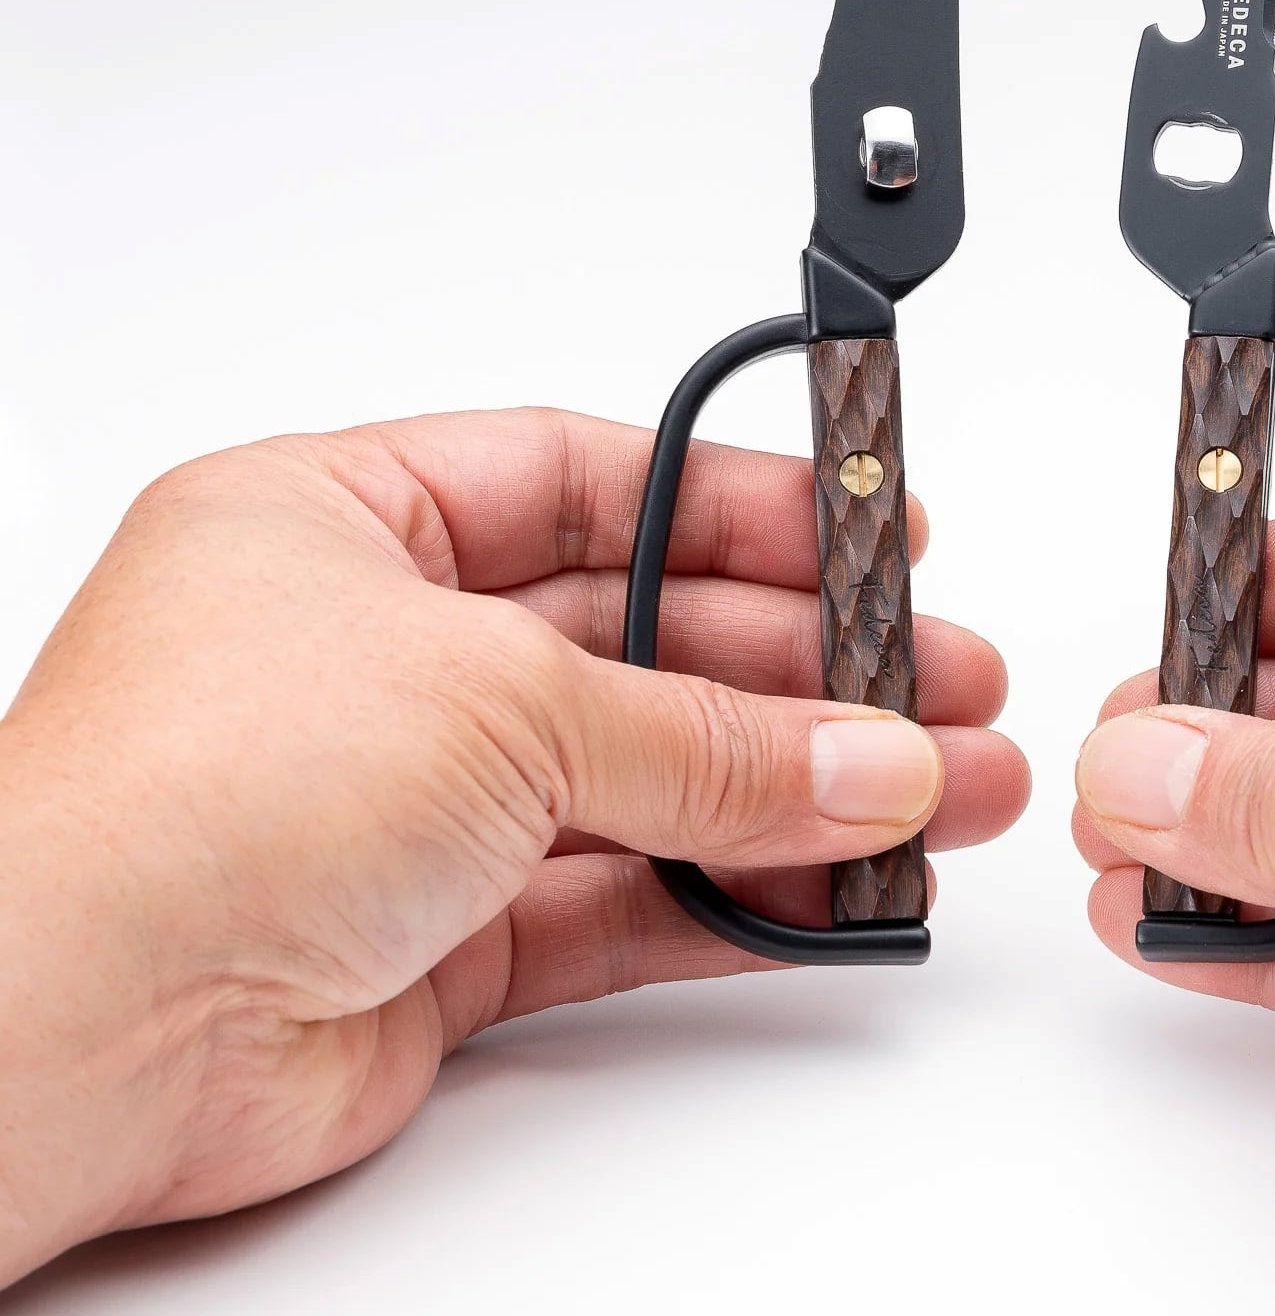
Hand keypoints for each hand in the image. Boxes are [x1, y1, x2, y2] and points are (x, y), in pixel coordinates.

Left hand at [0, 410, 1028, 1284]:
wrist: (66, 1038)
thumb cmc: (199, 797)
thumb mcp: (501, 702)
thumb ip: (703, 735)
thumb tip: (864, 757)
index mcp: (346, 521)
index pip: (588, 480)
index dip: (742, 501)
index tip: (872, 526)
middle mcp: (376, 651)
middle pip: (640, 634)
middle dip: (804, 664)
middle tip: (940, 682)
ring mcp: (408, 796)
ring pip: (646, 775)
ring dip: (794, 789)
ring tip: (943, 798)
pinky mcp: (435, 934)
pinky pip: (620, 896)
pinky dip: (732, 894)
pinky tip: (838, 887)